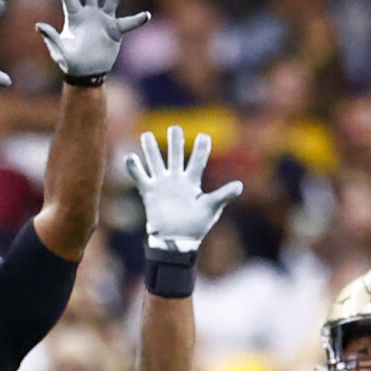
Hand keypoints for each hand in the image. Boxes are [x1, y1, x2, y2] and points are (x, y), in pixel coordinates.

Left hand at [36, 0, 149, 82]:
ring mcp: (103, 20)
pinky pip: (128, 23)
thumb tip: (39, 26)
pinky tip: (146, 15)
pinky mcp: (114, 31)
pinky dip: (137, 20)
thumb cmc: (71, 64)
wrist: (87, 74)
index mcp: (74, 16)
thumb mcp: (60, 52)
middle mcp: (89, 14)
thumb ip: (51, 38)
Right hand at [125, 126, 242, 253]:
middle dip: (174, 141)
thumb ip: (223, 195)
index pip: (198, 161)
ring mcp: (162, 185)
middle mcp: (176, 180)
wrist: (176, 241)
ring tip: (146, 134)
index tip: (204, 136)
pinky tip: (130, 157)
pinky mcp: (149, 193)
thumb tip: (240, 186)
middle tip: (174, 128)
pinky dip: (134, 168)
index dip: (201, 149)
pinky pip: (140, 177)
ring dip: (150, 149)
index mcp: (192, 182)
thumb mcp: (211, 208)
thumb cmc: (196, 226)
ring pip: (155, 162)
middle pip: (175, 155)